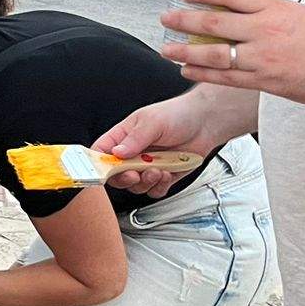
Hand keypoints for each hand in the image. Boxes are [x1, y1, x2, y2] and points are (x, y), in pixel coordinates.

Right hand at [93, 89, 231, 196]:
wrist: (206, 123)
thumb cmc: (178, 114)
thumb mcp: (153, 122)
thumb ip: (134, 139)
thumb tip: (116, 152)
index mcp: (123, 137)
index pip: (101, 152)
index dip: (98, 164)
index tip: (104, 171)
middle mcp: (133, 154)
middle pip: (116, 176)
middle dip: (125, 178)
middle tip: (135, 174)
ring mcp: (148, 167)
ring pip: (136, 186)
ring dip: (146, 182)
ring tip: (158, 169)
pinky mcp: (164, 177)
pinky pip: (154, 191)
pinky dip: (160, 186)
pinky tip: (167, 173)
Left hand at [160, 0, 304, 109]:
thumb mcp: (302, 11)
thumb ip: (272, 11)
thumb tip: (246, 9)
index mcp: (275, 8)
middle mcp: (264, 31)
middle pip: (214, 24)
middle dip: (184, 21)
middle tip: (166, 18)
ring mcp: (263, 59)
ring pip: (214, 54)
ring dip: (186, 52)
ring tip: (168, 49)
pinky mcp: (265, 82)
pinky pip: (226, 78)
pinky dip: (204, 75)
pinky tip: (189, 71)